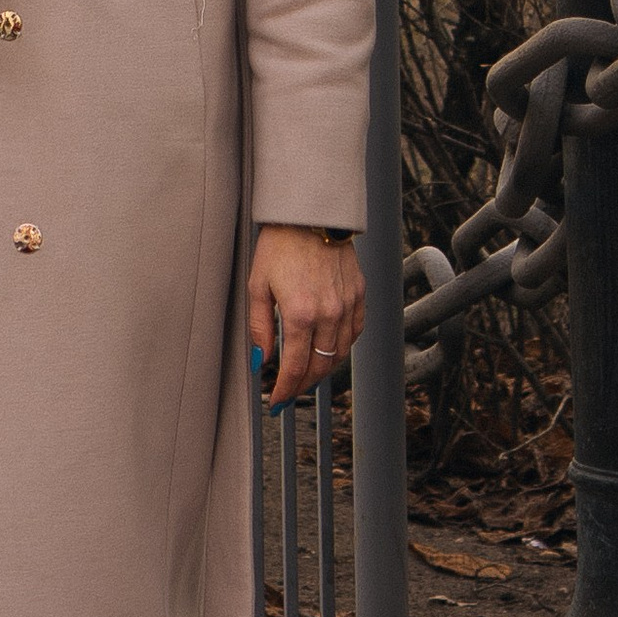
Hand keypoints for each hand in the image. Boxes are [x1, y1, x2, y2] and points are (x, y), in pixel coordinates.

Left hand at [250, 225, 363, 405]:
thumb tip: (262, 361)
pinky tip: (330, 350)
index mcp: (301, 313)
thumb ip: (260, 328)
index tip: (276, 402)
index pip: (296, 368)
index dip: (285, 391)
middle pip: (320, 367)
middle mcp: (329, 313)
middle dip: (303, 386)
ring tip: (307, 376)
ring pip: (340, 353)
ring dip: (323, 370)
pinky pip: (356, 331)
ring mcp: (348, 304)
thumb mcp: (258, 285)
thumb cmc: (279, 245)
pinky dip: (343, 347)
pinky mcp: (359, 293)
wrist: (310, 214)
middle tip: (289, 394)